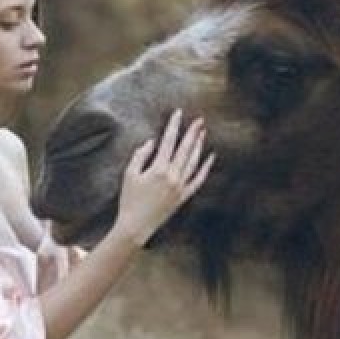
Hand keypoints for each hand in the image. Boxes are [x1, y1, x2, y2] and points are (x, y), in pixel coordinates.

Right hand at [111, 110, 214, 245]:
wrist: (136, 226)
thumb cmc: (129, 199)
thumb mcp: (129, 174)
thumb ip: (140, 155)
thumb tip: (152, 142)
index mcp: (159, 169)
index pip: (168, 141)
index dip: (173, 126)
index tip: (178, 113)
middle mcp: (173, 176)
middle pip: (185, 149)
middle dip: (193, 133)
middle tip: (200, 120)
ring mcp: (181, 187)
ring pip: (194, 162)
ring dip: (199, 146)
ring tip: (202, 133)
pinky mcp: (184, 196)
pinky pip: (198, 180)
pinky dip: (205, 168)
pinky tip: (210, 158)